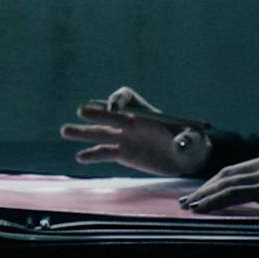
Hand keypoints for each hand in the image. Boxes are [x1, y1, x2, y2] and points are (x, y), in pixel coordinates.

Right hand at [58, 87, 209, 175]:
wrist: (187, 159)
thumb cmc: (193, 143)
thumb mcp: (194, 139)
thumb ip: (187, 139)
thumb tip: (180, 143)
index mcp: (147, 114)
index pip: (127, 98)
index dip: (119, 100)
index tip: (114, 110)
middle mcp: (132, 123)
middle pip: (109, 115)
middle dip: (96, 113)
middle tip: (81, 112)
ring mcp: (126, 138)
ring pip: (101, 133)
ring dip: (83, 132)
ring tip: (64, 131)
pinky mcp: (124, 154)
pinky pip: (105, 152)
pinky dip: (92, 155)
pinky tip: (80, 157)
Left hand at [180, 150, 258, 224]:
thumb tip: (247, 198)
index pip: (233, 170)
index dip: (213, 183)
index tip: (199, 194)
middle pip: (225, 174)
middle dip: (204, 188)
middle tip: (187, 201)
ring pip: (226, 183)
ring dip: (205, 195)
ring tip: (191, 207)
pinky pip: (235, 193)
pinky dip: (216, 200)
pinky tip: (205, 208)